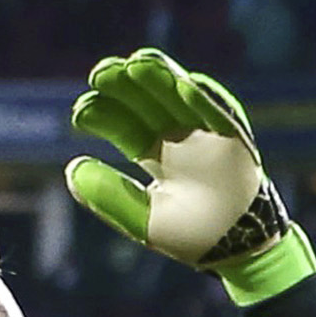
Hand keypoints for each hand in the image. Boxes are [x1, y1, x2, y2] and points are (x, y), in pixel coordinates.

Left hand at [66, 49, 315, 305]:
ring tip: (137, 64)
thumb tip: (72, 168)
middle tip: (100, 74)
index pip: (125, 126)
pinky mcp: (236, 139)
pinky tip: (182, 84)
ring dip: (161, 78)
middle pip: (148, 102)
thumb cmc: (195, 238)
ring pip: (181, 96)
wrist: (243, 253)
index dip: (102, 115)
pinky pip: (221, 113)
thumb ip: (111, 197)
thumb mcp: (145, 221)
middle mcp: (180, 138)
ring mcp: (208, 135)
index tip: (81, 113)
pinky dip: (205, 99)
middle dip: (125, 86)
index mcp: (158, 155)